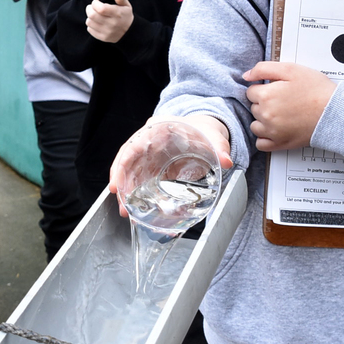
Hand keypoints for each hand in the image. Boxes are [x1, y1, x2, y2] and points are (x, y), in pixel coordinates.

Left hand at [86, 0, 132, 42]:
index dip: (95, 3)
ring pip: (89, 22)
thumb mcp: (126, 6)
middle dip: (89, 8)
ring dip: (89, 16)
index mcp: (117, 14)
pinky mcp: (103, 38)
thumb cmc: (125, 16)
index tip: (96, 1)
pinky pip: (90, 30)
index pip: (101, 9)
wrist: (130, 32)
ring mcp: (107, 32)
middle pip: (92, 15)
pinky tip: (96, 22)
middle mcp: (112, 24)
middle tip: (91, 7)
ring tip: (94, 14)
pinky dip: (90, 24)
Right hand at [109, 114, 233, 216]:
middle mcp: (148, 143)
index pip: (131, 147)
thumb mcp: (212, 135)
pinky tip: (139, 209)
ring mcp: (150, 156)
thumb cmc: (203, 129)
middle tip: (123, 208)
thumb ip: (219, 147)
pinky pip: (142, 181)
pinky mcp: (155, 168)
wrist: (204, 130)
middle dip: (121, 186)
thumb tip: (226, 160)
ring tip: (128, 214)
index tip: (117, 184)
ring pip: (132, 174)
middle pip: (127, 164)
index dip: (121, 166)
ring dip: (127, 194)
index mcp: (156, 129)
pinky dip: (139, 195)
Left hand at [244, 61, 336, 151]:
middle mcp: (265, 115)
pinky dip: (265, 137)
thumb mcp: (290, 69)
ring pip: (255, 125)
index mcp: (266, 96)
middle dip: (264, 103)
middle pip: (253, 108)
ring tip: (281, 114)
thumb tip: (246, 76)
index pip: (251, 91)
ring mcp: (272, 131)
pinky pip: (261, 143)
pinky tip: (275, 129)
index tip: (276, 89)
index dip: (264, 88)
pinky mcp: (280, 144)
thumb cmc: (316, 90)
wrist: (335, 112)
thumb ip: (263, 69)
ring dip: (263, 120)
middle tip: (283, 100)